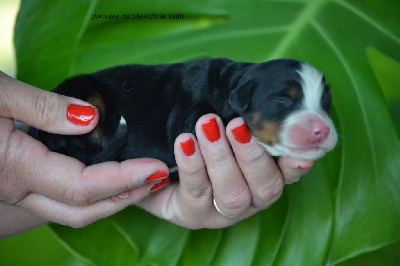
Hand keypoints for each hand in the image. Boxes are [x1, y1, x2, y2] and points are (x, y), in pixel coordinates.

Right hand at [0, 71, 167, 236]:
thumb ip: (43, 108)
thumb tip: (92, 120)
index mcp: (16, 168)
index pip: (85, 186)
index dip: (125, 179)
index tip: (156, 167)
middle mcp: (18, 189)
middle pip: (84, 210)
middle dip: (126, 198)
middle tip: (158, 178)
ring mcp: (16, 191)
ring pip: (72, 211)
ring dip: (112, 200)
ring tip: (142, 180)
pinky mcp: (16, 183)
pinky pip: (60, 200)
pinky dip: (92, 194)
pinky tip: (108, 177)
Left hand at [137, 114, 313, 228]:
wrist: (161, 165)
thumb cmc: (202, 138)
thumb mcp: (224, 124)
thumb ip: (246, 118)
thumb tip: (270, 101)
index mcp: (265, 177)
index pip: (289, 173)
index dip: (296, 163)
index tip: (299, 146)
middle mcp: (251, 198)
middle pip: (266, 187)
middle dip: (252, 155)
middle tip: (236, 124)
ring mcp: (223, 211)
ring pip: (233, 194)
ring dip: (221, 158)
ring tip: (206, 125)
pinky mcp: (194, 216)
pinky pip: (196, 193)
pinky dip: (193, 165)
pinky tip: (185, 142)